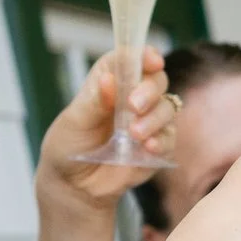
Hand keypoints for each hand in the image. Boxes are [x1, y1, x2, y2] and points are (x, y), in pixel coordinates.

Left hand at [37, 53, 174, 211]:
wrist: (74, 185)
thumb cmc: (69, 146)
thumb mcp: (74, 122)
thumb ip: (94, 102)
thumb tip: (109, 79)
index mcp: (110, 82)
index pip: (130, 59)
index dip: (143, 55)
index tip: (152, 60)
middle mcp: (132, 97)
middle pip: (156, 79)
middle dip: (150, 90)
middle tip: (134, 106)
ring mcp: (147, 121)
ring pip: (168, 107)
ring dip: (155, 118)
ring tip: (134, 134)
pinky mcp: (157, 145)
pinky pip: (171, 137)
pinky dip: (162, 140)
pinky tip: (148, 148)